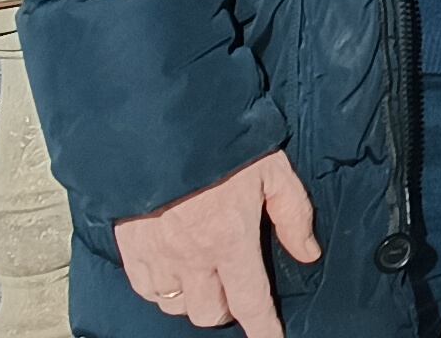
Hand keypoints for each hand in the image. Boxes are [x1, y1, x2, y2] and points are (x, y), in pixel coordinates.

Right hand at [113, 149, 316, 334]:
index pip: (251, 302)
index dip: (264, 329)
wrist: (157, 122)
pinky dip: (163, 289)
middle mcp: (192, 257)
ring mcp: (158, 255)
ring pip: (178, 306)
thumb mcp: (272, 171)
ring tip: (206, 275)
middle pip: (211, 313)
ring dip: (195, 298)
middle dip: (229, 308)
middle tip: (236, 285)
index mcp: (230, 240)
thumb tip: (309, 252)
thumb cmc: (221, 143)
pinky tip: (174, 270)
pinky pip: (146, 290)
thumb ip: (293, 214)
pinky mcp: (130, 247)